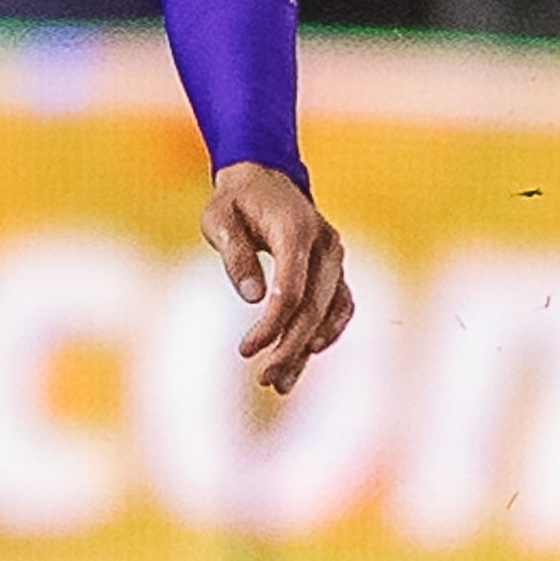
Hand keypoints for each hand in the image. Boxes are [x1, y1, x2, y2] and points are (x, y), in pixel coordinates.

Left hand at [202, 161, 354, 392]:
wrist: (264, 177)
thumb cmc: (235, 200)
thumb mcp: (219, 218)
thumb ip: (235, 254)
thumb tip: (254, 297)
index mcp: (296, 229)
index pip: (292, 289)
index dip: (272, 325)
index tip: (246, 350)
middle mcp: (326, 244)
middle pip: (314, 307)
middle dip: (289, 348)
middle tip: (264, 380)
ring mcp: (336, 257)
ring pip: (329, 313)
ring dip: (307, 350)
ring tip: (280, 383)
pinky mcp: (336, 269)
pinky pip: (340, 307)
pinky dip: (326, 333)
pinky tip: (306, 357)